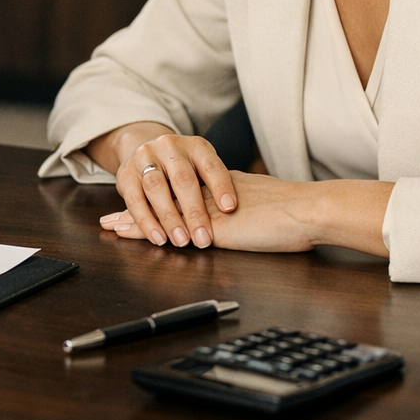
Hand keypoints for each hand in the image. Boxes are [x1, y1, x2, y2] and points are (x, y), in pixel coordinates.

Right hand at [86, 122, 237, 247]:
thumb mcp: (203, 170)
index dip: (221, 186)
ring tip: (181, 241)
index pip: (210, 165)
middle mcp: (168, 147)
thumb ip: (215, 187)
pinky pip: (134, 199)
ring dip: (169, 218)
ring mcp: (144, 158)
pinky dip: (146, 221)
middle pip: (182, 179)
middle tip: (203, 239)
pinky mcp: (125, 174)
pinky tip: (158, 238)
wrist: (148, 153)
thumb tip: (233, 212)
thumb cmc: (185, 170)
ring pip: (156, 188)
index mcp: (195, 146)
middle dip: (194, 212)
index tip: (230, 208)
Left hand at [100, 172, 392, 255]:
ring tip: (109, 225)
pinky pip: (167, 225)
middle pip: (163, 196)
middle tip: (111, 215)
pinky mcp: (207, 223)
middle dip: (138, 205)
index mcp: (223, 187)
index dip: (161, 194)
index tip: (143, 197)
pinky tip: (125, 232)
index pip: (183, 189)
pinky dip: (144, 228)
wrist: (309, 211)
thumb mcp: (266, 206)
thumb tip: (250, 214)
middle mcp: (208, 194)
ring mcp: (206, 208)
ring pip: (159, 209)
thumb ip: (248, 206)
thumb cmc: (298, 215)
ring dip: (134, 218)